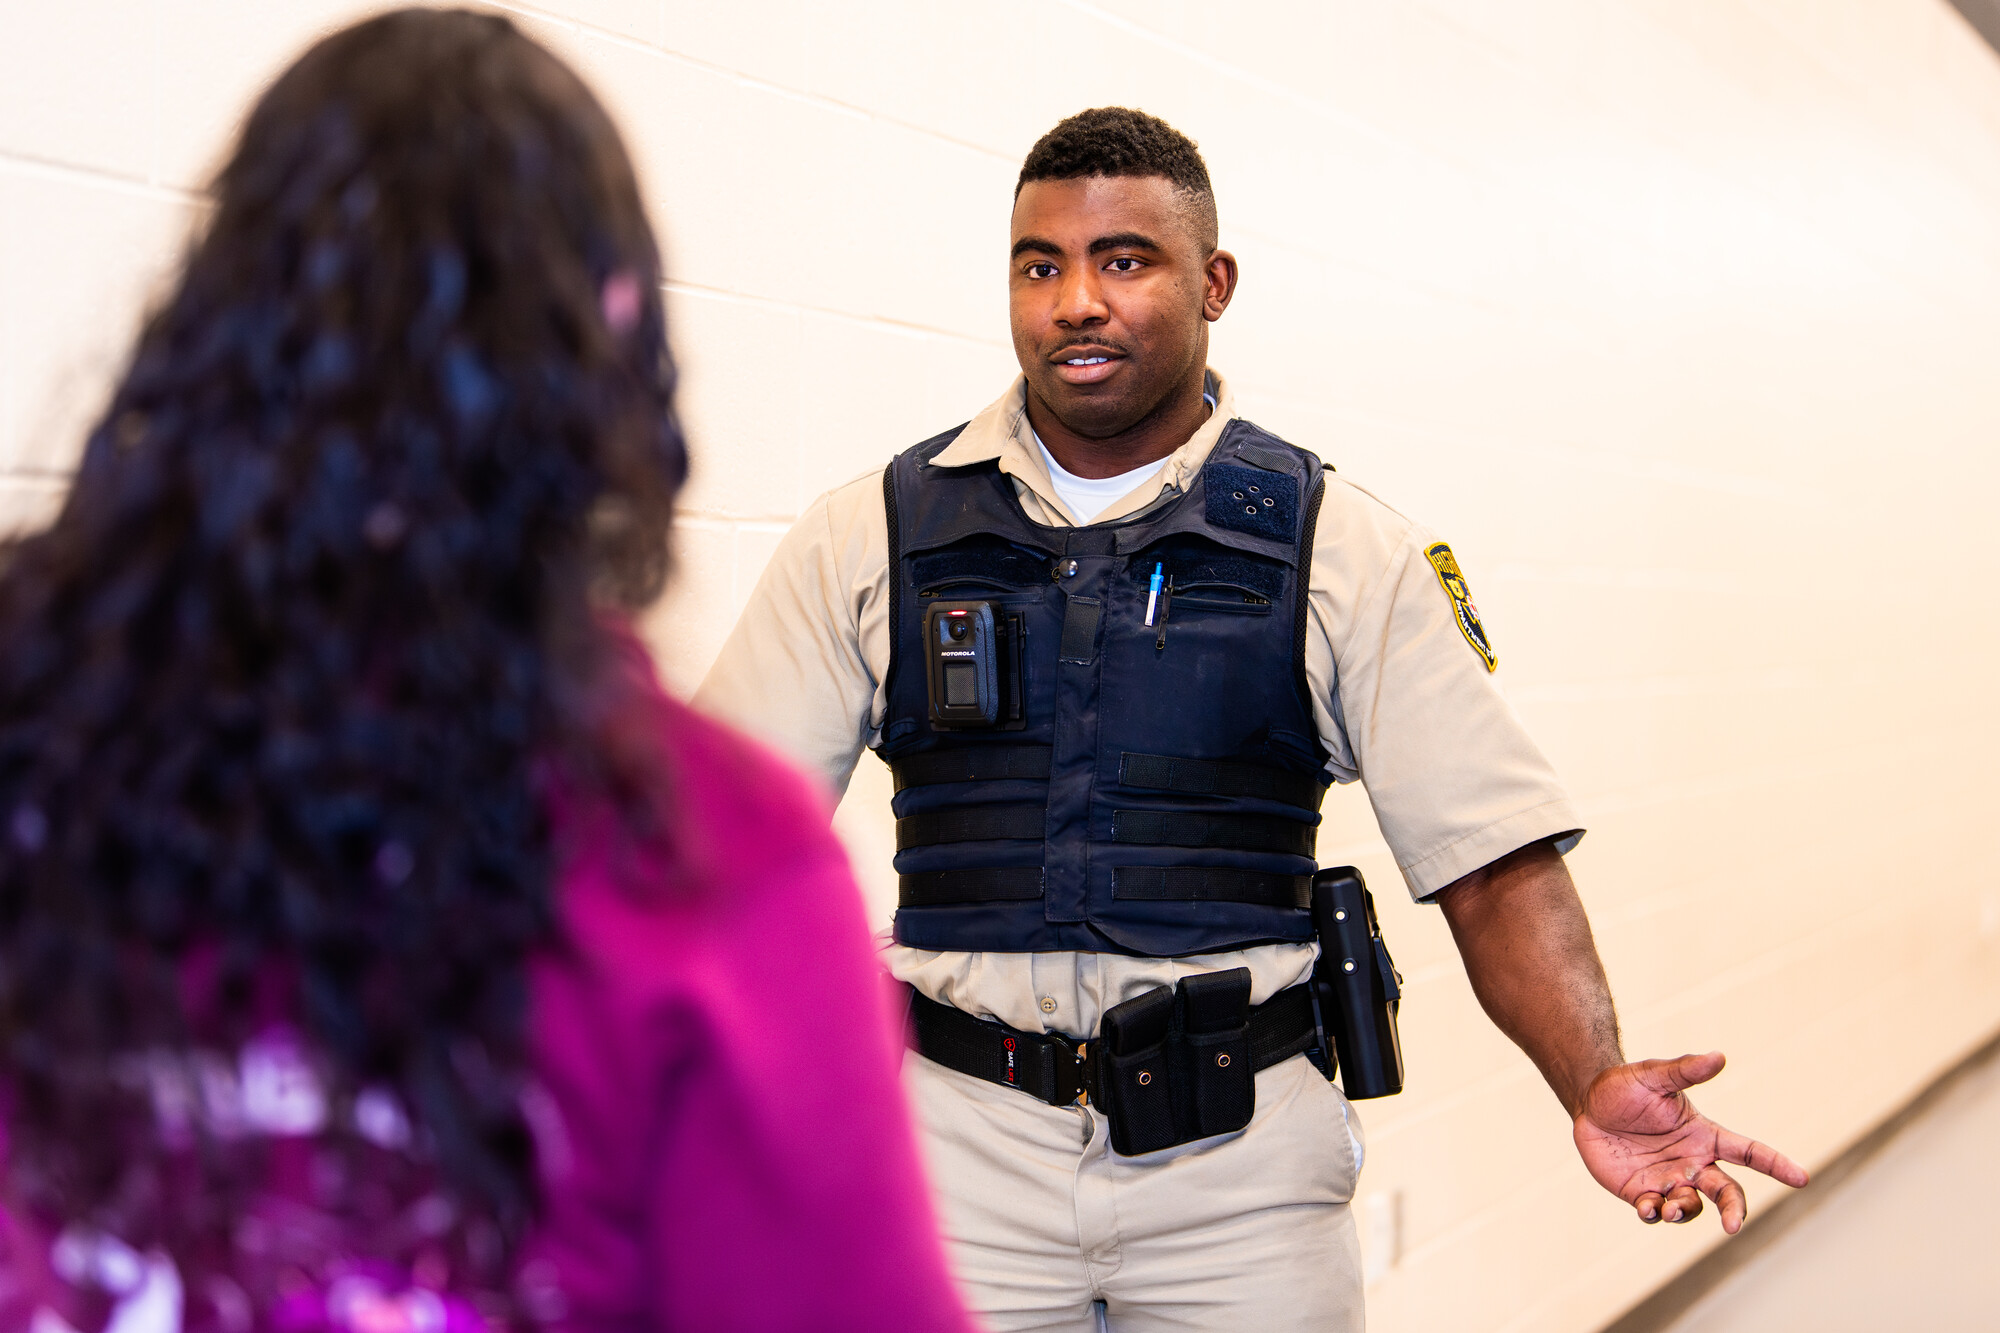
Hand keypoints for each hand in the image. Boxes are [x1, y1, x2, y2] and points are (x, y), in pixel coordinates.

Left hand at [1573, 1051, 1808, 1233]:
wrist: (1588, 1104)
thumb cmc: (1625, 1086)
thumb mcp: (1654, 1075)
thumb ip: (1685, 1070)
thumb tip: (1719, 1057)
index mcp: (1704, 1136)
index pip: (1749, 1152)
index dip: (1776, 1164)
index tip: (1801, 1178)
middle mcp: (1692, 1163)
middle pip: (1727, 1193)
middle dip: (1734, 1211)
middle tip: (1732, 1225)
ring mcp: (1668, 1180)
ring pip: (1691, 1208)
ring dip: (1685, 1212)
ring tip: (1670, 1207)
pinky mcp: (1641, 1193)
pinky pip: (1656, 1212)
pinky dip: (1655, 1214)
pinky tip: (1648, 1206)